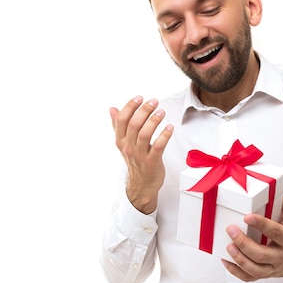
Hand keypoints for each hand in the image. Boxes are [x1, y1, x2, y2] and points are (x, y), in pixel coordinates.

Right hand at [110, 96, 173, 213]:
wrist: (141, 184)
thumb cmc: (134, 160)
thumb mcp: (123, 143)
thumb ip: (117, 125)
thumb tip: (112, 109)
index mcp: (120, 140)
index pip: (121, 120)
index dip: (130, 106)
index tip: (140, 97)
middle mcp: (128, 147)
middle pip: (134, 125)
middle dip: (144, 110)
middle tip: (154, 102)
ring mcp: (139, 155)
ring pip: (145, 134)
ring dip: (154, 121)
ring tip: (162, 112)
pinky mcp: (152, 161)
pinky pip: (158, 146)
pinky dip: (164, 135)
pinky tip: (170, 127)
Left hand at [221, 197, 282, 281]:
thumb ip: (281, 204)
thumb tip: (266, 188)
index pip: (275, 233)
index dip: (261, 224)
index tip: (247, 216)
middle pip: (261, 255)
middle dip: (243, 243)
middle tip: (231, 230)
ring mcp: (275, 267)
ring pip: (255, 269)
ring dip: (239, 259)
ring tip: (228, 247)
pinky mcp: (268, 274)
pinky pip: (250, 277)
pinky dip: (236, 271)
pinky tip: (226, 261)